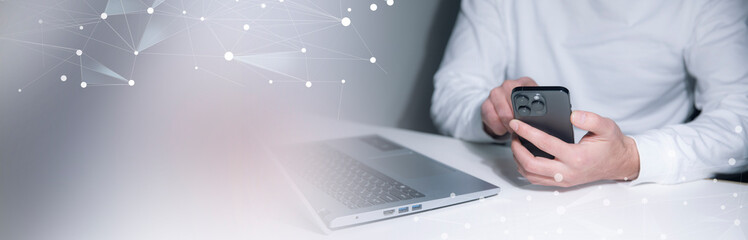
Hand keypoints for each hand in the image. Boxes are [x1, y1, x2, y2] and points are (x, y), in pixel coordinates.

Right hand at [481, 77, 537, 137]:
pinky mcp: (485, 104)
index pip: (526, 91)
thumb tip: (554, 113)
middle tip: (522, 128)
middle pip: (512, 99)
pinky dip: (498, 127)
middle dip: (517, 118)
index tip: (529, 118)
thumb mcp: (537, 106)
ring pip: (502, 111)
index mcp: (524, 83)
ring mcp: (495, 93)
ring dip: (508, 124)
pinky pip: (490, 117)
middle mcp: (509, 84)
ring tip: (513, 130)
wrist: (507, 111)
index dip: (527, 107)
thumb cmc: (526, 111)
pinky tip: (503, 129)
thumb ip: (543, 107)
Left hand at [509, 110, 639, 186]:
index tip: (516, 123)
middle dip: (516, 148)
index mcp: (576, 157)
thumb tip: (572, 115)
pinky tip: (523, 156)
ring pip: (531, 175)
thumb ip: (591, 119)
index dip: (527, 132)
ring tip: (517, 143)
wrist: (620, 163)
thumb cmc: (612, 145)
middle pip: (531, 164)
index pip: (544, 143)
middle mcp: (567, 172)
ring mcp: (563, 180)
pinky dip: (525, 169)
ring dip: (518, 159)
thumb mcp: (607, 127)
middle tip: (513, 135)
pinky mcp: (561, 183)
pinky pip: (536, 179)